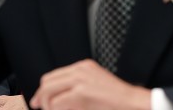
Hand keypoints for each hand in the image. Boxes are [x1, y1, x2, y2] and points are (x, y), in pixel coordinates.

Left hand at [29, 59, 150, 109]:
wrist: (133, 103)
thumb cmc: (116, 100)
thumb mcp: (94, 85)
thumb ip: (76, 86)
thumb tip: (56, 97)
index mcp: (82, 66)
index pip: (53, 76)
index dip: (43, 90)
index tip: (39, 100)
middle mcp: (79, 69)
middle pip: (47, 82)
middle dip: (41, 97)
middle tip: (40, 107)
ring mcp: (80, 79)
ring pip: (49, 92)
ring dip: (47, 105)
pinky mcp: (81, 92)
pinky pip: (57, 102)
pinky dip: (55, 109)